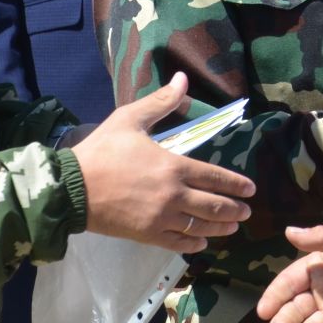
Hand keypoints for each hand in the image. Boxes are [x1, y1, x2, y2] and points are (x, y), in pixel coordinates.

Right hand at [73, 73, 255, 251]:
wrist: (71, 188)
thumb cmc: (102, 151)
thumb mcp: (130, 119)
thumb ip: (160, 102)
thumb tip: (183, 79)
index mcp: (173, 167)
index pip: (215, 177)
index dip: (235, 184)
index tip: (251, 189)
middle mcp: (173, 195)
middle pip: (213, 206)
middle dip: (234, 210)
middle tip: (247, 212)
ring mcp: (161, 219)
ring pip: (199, 227)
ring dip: (220, 228)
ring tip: (233, 228)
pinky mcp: (146, 235)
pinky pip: (177, 243)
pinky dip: (193, 244)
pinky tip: (201, 242)